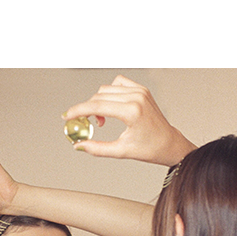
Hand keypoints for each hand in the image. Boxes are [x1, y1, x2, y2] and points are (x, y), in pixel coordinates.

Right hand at [63, 75, 195, 166]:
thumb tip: (78, 146)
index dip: (78, 110)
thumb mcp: (121, 151)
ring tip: (102, 119)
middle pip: (99, 96)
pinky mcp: (141, 89)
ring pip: (106, 89)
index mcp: (132, 111)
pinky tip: (110, 107)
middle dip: (87, 109)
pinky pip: (117, 84)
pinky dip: (109, 93)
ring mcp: (140, 91)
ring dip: (98, 102)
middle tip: (85, 123)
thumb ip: (96, 148)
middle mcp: (137, 97)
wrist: (169, 143)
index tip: (67, 116)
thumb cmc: (150, 148)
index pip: (97, 105)